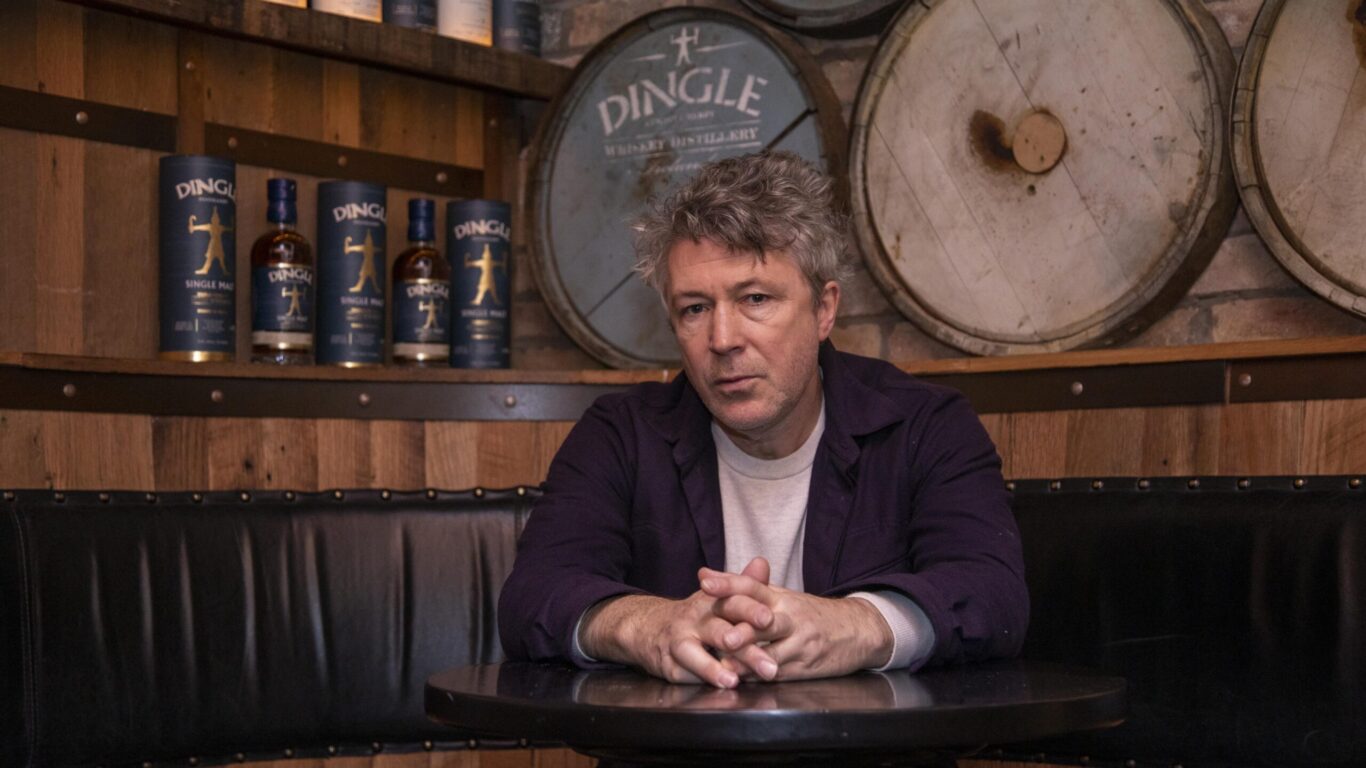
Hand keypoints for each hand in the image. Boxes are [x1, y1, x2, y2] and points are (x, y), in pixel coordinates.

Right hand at [577, 558, 777, 688]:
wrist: (647, 627)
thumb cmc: (695, 616)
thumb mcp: (717, 596)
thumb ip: (743, 584)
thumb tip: (763, 563)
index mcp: (710, 601)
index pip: (731, 601)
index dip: (750, 609)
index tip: (769, 618)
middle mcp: (693, 619)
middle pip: (719, 631)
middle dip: (743, 646)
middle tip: (767, 662)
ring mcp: (678, 641)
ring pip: (694, 653)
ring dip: (713, 668)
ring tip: (733, 680)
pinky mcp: (669, 664)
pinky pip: (682, 673)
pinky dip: (698, 681)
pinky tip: (714, 689)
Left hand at [700, 563, 893, 679]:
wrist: (857, 630)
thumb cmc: (810, 613)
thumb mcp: (781, 596)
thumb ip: (744, 588)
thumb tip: (705, 573)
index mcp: (781, 598)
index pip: (752, 586)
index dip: (728, 583)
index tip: (705, 582)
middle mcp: (790, 619)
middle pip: (765, 622)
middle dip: (744, 631)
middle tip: (725, 637)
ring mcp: (800, 644)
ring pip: (772, 653)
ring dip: (749, 661)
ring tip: (728, 667)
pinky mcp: (805, 667)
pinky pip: (780, 673)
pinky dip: (761, 676)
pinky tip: (745, 680)